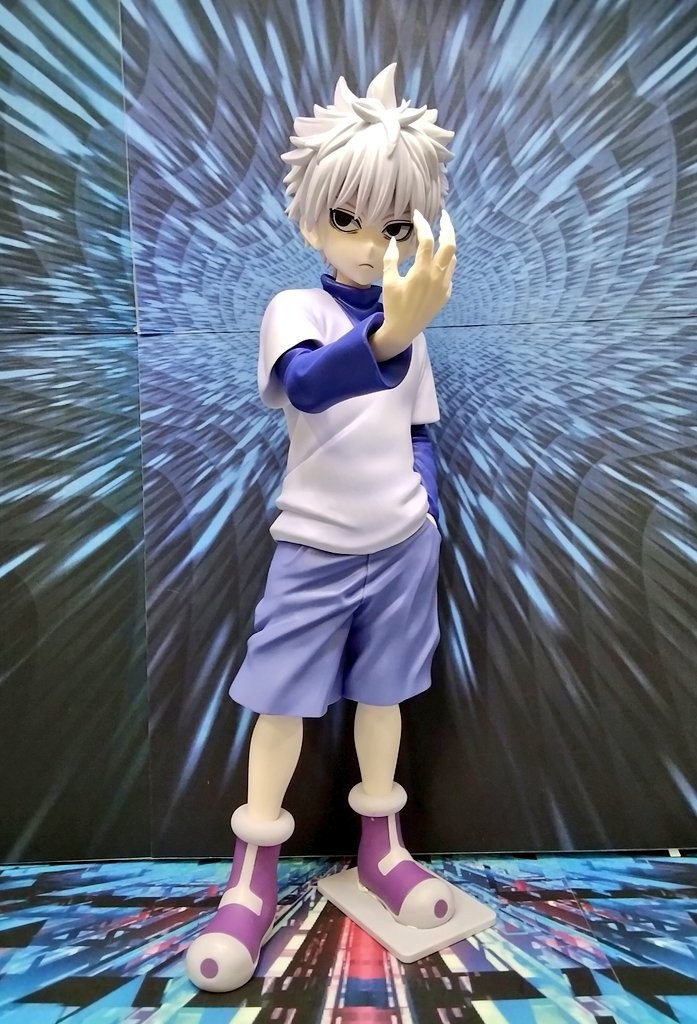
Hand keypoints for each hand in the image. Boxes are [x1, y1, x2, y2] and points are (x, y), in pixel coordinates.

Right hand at [371, 210, 455, 360]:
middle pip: (450, 244)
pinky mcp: (446, 294)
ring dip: (448, 244)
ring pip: (453, 258)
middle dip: (448, 227)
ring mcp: (444, 285)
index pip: (427, 240)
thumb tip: (394, 241)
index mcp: (422, 271)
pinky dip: (446, 262)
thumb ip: (391, 259)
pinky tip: (437, 261)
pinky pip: (450, 272)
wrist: (404, 330)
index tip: (417, 214)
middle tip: (443, 216)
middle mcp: (437, 276)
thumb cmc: (393, 306)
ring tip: (441, 235)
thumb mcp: (388, 281)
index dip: (422, 223)